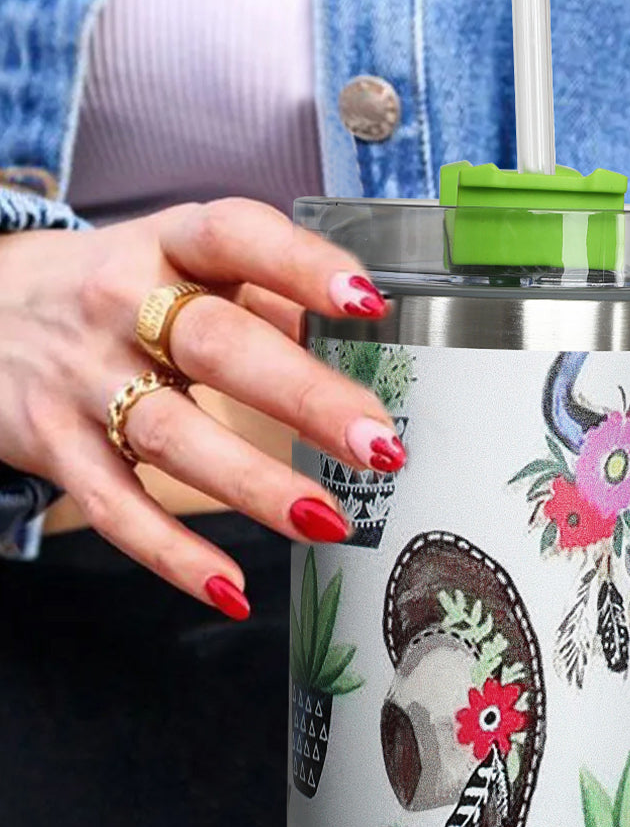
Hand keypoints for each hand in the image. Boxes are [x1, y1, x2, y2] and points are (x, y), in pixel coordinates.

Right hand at [0, 198, 402, 615]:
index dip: (300, 266)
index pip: (234, 236)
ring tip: (327, 521)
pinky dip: (173, 554)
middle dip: (304, 398)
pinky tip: (231, 590)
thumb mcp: (173, 264)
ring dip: (254, 483)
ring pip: (172, 434)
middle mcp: (119, 303)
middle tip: (378, 444)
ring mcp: (83, 378)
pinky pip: (116, 507)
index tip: (367, 303)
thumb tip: (353, 336)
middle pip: (218, 346)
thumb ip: (259, 293)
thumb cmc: (110, 295)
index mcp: (165, 244)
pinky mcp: (55, 444)